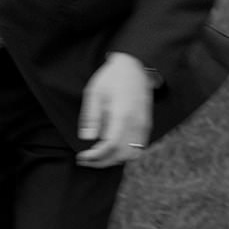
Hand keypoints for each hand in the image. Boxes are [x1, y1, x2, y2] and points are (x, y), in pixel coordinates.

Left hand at [76, 53, 152, 167]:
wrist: (134, 65)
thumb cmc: (111, 77)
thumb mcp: (94, 93)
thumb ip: (91, 117)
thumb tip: (87, 138)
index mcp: (122, 115)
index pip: (110, 146)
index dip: (95, 156)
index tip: (81, 157)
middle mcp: (136, 123)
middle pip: (121, 155)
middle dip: (102, 162)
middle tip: (86, 160)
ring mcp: (143, 125)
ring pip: (132, 154)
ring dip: (114, 160)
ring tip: (97, 157)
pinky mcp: (146, 124)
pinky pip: (138, 147)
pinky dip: (124, 153)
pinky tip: (110, 149)